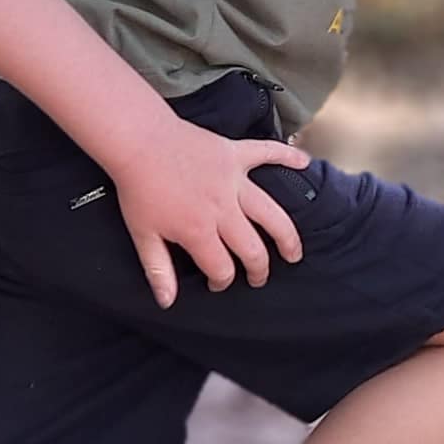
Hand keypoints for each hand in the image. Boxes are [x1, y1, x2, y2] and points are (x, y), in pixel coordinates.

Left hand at [111, 124, 310, 303]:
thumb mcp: (142, 234)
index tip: (216, 283)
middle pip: (252, 248)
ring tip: (294, 252)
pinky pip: (267, 153)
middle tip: (259, 277)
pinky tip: (305, 162)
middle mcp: (223, 209)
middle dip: (258, 269)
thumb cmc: (138, 188)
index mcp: (199, 231)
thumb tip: (166, 301)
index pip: (222, 268)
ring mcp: (232, 181)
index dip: (221, 281)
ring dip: (286, 235)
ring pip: (270, 213)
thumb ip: (158, 270)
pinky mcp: (234, 154)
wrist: (138, 141)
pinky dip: (287, 157)